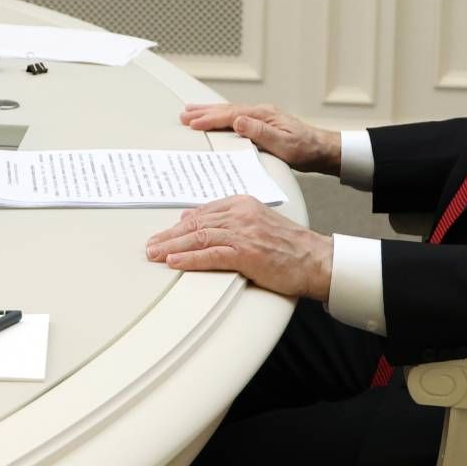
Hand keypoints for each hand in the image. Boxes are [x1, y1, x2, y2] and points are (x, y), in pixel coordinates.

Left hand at [145, 195, 332, 299]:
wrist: (316, 259)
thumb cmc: (289, 245)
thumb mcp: (255, 222)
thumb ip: (226, 219)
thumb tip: (192, 218)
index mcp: (242, 204)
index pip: (203, 212)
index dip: (179, 225)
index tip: (163, 234)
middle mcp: (241, 214)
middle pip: (196, 224)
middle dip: (169, 236)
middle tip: (150, 246)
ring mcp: (243, 233)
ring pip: (199, 237)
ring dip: (172, 247)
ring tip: (155, 254)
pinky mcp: (247, 253)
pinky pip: (211, 254)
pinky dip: (190, 258)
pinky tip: (175, 261)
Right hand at [180, 103, 340, 174]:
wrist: (323, 150)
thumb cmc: (306, 150)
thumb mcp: (285, 146)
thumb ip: (261, 133)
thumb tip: (239, 121)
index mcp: (263, 116)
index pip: (231, 115)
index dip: (210, 119)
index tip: (193, 122)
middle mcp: (261, 113)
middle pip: (226, 109)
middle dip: (204, 112)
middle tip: (184, 114)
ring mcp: (262, 117)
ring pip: (230, 111)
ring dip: (210, 112)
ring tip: (192, 112)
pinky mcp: (263, 123)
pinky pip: (236, 116)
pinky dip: (221, 117)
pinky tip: (216, 118)